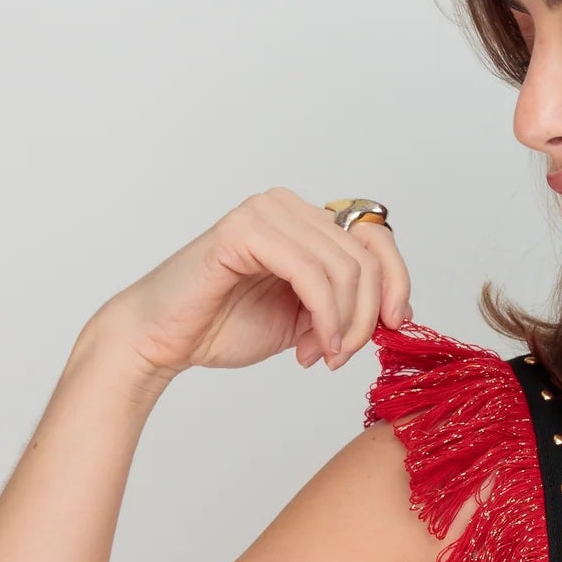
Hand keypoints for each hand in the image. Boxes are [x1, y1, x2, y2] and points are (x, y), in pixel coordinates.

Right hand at [87, 188, 413, 381]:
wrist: (164, 339)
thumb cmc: (225, 324)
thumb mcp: (307, 317)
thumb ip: (346, 304)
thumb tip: (396, 311)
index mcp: (305, 219)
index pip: (377, 237)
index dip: (397, 283)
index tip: (393, 326)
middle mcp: (288, 206)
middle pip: (367, 256)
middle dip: (365, 316)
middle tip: (342, 355)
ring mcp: (264, 212)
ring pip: (345, 267)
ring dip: (344, 324)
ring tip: (323, 355)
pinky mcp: (244, 231)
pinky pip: (311, 273)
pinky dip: (324, 316)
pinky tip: (312, 348)